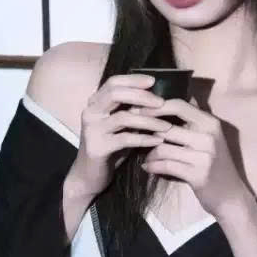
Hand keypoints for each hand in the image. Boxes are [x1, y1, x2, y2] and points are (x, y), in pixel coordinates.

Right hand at [68, 74, 171, 199]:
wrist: (89, 176)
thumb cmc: (109, 148)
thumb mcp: (120, 126)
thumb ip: (131, 111)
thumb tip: (157, 97)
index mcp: (94, 104)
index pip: (113, 83)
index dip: (133, 80)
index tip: (153, 81)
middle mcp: (90, 113)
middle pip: (116, 94)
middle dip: (142, 96)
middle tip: (162, 103)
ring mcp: (92, 130)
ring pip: (123, 117)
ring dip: (149, 120)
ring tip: (167, 125)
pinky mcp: (97, 148)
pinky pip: (125, 139)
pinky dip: (144, 139)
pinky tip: (158, 140)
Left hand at [141, 98, 250, 218]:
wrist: (231, 197)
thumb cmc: (216, 165)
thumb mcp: (210, 138)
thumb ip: (194, 119)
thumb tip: (177, 95)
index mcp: (210, 123)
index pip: (179, 105)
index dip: (155, 107)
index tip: (138, 109)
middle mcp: (209, 136)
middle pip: (166, 127)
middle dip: (146, 131)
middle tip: (133, 134)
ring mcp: (204, 155)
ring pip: (163, 147)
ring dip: (149, 153)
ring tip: (144, 156)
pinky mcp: (197, 174)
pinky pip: (165, 165)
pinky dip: (152, 166)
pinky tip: (147, 167)